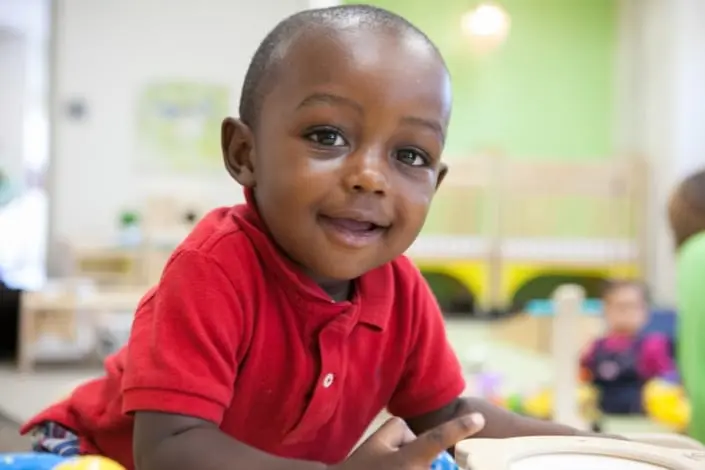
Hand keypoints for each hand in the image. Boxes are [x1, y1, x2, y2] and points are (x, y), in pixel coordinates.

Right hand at [335, 413, 484, 469]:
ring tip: (395, 467)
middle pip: (438, 461)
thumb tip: (417, 434)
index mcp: (408, 461)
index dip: (460, 427)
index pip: (438, 438)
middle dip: (423, 458)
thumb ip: (399, 428)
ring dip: (419, 465)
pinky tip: (395, 468)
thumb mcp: (375, 442)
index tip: (478, 419)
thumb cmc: (359, 469)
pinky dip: (416, 467)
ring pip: (431, 467)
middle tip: (396, 462)